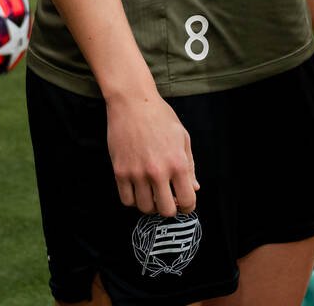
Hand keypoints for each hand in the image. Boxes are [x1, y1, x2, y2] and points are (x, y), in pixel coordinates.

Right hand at [106, 91, 198, 215]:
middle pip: (166, 211)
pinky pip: (126, 200)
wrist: (132, 102)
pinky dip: (133, 199)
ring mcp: (137, 173)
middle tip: (167, 198)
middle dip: (169, 208)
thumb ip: (190, 166)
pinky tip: (137, 188)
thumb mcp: (182, 137)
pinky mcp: (120, 171)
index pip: (187, 201)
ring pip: (144, 208)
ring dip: (150, 204)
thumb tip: (194, 188)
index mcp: (178, 163)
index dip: (187, 206)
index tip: (184, 203)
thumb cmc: (160, 116)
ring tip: (151, 192)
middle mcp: (158, 172)